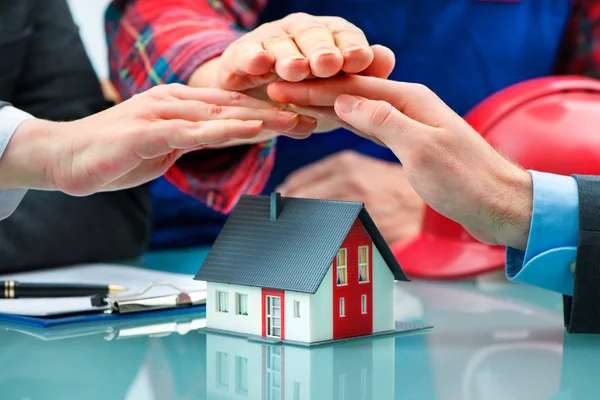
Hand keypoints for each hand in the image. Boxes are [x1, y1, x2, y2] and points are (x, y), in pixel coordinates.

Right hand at [0, 84, 307, 195]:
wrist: (65, 157)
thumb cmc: (117, 152)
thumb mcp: (167, 145)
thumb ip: (197, 139)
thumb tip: (229, 138)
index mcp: (183, 103)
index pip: (236, 106)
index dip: (273, 111)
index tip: (306, 118)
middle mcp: (176, 101)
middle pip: (238, 105)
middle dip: (279, 112)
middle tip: (317, 117)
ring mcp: (162, 112)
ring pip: (221, 114)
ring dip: (263, 118)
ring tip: (297, 121)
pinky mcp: (147, 131)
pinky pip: (193, 131)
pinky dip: (225, 131)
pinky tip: (252, 129)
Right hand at [189, 13, 394, 132]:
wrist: (259, 104)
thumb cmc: (308, 94)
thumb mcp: (336, 91)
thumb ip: (361, 76)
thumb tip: (384, 57)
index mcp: (328, 37)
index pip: (343, 36)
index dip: (351, 47)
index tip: (359, 61)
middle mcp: (298, 32)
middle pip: (312, 35)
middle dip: (321, 49)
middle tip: (328, 64)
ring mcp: (267, 41)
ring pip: (279, 44)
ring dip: (289, 56)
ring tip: (296, 70)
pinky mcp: (238, 56)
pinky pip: (244, 54)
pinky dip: (251, 57)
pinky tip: (259, 63)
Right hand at [269, 75, 532, 249]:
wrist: (499, 203)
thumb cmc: (466, 180)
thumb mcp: (422, 149)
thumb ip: (383, 121)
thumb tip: (345, 100)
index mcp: (410, 101)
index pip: (351, 89)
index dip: (314, 89)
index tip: (281, 88)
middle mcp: (408, 107)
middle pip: (351, 95)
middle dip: (313, 93)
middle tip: (277, 91)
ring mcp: (409, 125)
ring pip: (358, 110)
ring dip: (326, 107)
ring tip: (295, 103)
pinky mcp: (410, 145)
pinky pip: (369, 127)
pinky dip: (346, 123)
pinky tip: (333, 122)